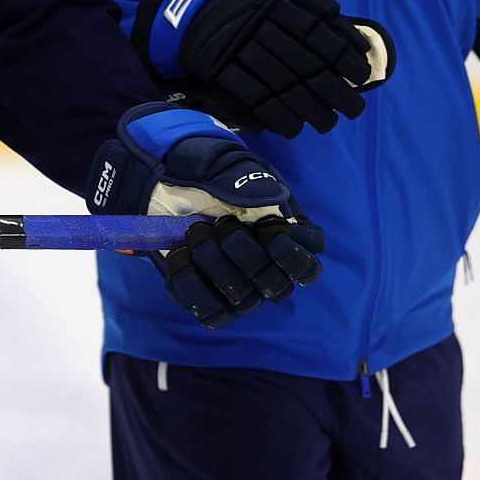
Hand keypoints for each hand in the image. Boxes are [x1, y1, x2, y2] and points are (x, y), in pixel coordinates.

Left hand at [87, 103, 323, 327]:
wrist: (172, 183)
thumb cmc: (212, 175)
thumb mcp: (233, 168)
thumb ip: (253, 184)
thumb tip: (273, 204)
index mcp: (286, 239)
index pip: (307, 266)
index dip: (291, 255)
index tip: (269, 229)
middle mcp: (268, 271)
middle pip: (275, 286)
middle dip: (244, 253)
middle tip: (221, 223)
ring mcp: (242, 290)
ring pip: (242, 299)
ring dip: (213, 264)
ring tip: (195, 232)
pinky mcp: (211, 300)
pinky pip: (208, 311)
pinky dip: (189, 282)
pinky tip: (180, 253)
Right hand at [138, 0, 393, 136]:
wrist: (190, 9)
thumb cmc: (247, 0)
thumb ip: (315, 3)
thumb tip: (352, 34)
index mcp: (275, 1)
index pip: (317, 33)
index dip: (343, 57)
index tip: (362, 76)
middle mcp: (258, 23)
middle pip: (303, 62)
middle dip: (334, 90)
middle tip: (354, 109)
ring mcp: (236, 47)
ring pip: (280, 83)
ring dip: (308, 109)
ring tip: (327, 123)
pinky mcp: (217, 67)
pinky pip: (251, 95)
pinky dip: (275, 115)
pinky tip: (293, 128)